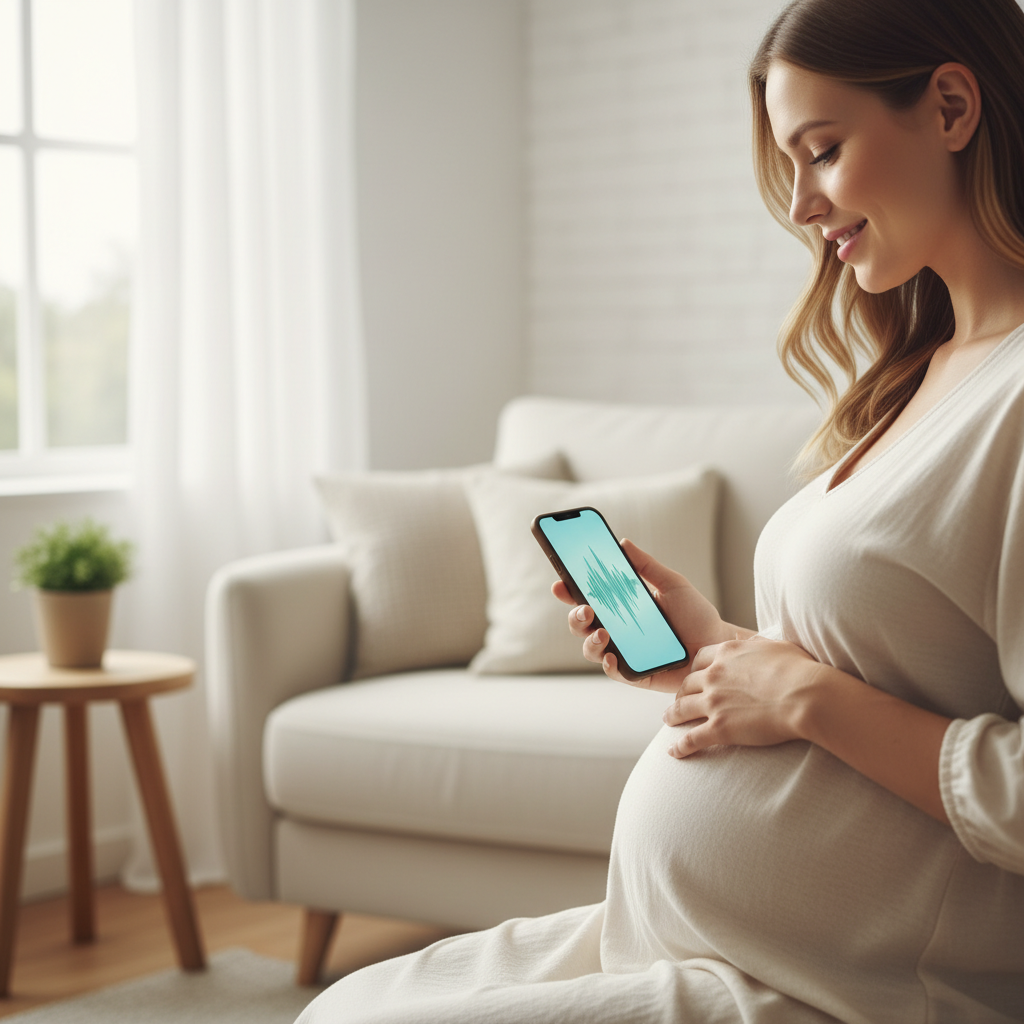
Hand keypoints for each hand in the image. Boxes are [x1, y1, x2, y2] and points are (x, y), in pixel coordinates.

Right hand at [552, 539, 734, 692]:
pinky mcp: (635, 674)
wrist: (718, 646)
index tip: (560, 583)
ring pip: (591, 649)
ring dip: (589, 641)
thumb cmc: (696, 615)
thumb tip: (623, 543)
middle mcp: (617, 630)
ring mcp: (623, 653)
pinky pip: (613, 671)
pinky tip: (611, 656)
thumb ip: (647, 566)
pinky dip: (608, 664)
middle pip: (581, 624)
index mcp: (621, 607)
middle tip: (586, 609)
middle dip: (575, 616)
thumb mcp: (672, 584)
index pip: (587, 598)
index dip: (569, 591)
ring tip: (602, 632)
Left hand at [662, 636, 821, 755]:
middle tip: (678, 700)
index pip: (700, 658)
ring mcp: (714, 702)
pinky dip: (680, 747)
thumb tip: (747, 641)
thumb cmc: (800, 670)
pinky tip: (673, 753)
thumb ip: (756, 644)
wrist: (806, 696)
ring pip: (682, 709)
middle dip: (680, 692)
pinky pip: (692, 739)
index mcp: (727, 654)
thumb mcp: (776, 646)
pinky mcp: (719, 728)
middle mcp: (714, 675)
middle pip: (687, 684)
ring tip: (668, 721)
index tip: (693, 676)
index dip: (694, 668)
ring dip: (672, 715)